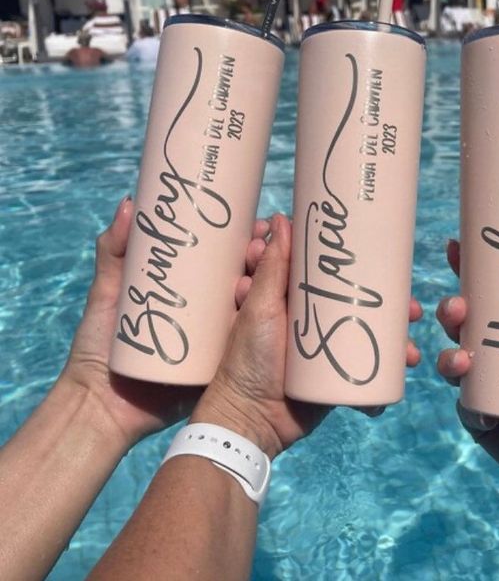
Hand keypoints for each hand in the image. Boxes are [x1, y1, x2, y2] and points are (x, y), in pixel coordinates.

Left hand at [62, 196, 269, 447]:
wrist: (103, 408)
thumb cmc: (99, 345)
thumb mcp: (107, 293)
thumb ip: (113, 251)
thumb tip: (131, 202)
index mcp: (185, 291)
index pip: (221, 258)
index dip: (243, 240)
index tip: (258, 225)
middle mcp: (205, 312)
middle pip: (244, 277)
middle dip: (264, 259)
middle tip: (266, 247)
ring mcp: (214, 338)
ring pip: (252, 306)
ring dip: (272, 289)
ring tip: (277, 276)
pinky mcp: (218, 364)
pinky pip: (247, 342)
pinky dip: (269, 327)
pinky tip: (285, 312)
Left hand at [192, 213, 422, 459]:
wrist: (252, 419)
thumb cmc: (247, 358)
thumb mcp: (259, 306)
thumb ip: (272, 268)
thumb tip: (281, 219)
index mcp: (289, 295)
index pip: (320, 267)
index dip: (345, 256)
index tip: (370, 249)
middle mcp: (310, 316)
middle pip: (353, 296)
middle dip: (386, 294)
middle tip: (405, 294)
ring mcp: (324, 343)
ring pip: (366, 326)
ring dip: (395, 326)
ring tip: (412, 325)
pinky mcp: (334, 372)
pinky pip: (367, 360)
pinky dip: (390, 361)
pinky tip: (406, 358)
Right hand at [435, 238, 498, 500]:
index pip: (486, 293)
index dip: (467, 270)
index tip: (456, 247)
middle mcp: (490, 351)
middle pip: (459, 323)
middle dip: (450, 309)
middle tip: (459, 307)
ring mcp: (481, 385)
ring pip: (452, 360)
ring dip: (450, 355)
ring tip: (465, 359)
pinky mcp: (479, 418)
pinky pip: (466, 409)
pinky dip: (471, 408)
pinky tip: (485, 415)